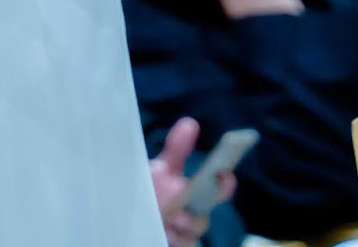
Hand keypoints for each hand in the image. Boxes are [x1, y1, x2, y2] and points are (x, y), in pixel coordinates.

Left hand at [151, 117, 235, 245]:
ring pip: (190, 236)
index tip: (223, 176)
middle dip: (192, 219)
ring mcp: (187, 235)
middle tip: (177, 215)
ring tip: (163, 223)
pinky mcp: (179, 245)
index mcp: (198, 191)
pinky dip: (169, 241)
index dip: (225, 184)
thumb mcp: (163, 167)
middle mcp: (197, 216)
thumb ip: (176, 150)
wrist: (132, 213)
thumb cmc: (154, 187)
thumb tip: (190, 123)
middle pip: (203, 221)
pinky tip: (160, 233)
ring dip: (175, 230)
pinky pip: (180, 246)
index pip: (221, 188)